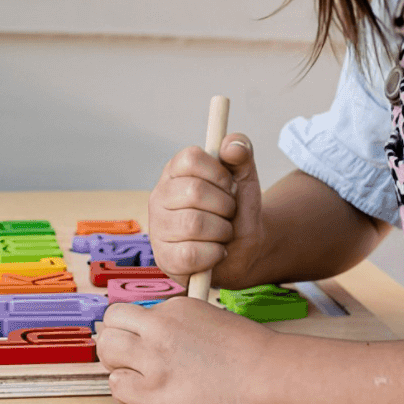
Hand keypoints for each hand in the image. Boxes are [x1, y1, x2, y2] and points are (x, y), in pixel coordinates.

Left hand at [96, 296, 276, 403]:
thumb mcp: (207, 317)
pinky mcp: (155, 392)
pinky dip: (124, 388)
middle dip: (115, 338)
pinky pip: (116, 386)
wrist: (265, 375)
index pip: (127, 310)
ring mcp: (154, 360)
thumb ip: (175, 321)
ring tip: (135, 371)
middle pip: (109, 324)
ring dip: (116, 361)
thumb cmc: (246, 350)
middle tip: (128, 354)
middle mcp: (159, 329)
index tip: (137, 337)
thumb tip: (149, 329)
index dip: (129, 326)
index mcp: (173, 308)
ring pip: (107, 352)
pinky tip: (143, 389)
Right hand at [148, 134, 264, 289]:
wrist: (243, 252)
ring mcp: (158, 228)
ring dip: (222, 231)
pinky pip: (191, 254)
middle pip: (194, 191)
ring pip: (194, 224)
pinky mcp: (164, 258)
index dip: (218, 173)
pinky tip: (216, 252)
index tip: (229, 186)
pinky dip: (214, 254)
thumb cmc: (237, 213)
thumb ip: (242, 153)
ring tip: (223, 234)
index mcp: (175, 172)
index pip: (190, 158)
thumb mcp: (245, 179)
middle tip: (228, 214)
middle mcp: (160, 197)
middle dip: (225, 206)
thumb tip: (232, 146)